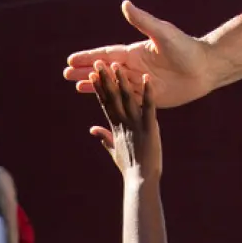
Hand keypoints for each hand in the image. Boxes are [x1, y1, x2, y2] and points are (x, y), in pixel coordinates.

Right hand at [65, 0, 222, 108]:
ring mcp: (142, 83)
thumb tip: (125, 4)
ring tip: (76, 86)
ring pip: (113, 85)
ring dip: (95, 86)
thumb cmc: (186, 48)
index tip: (72, 59)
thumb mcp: (162, 33)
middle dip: (86, 71)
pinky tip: (103, 101)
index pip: (107, 55)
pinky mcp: (150, 97)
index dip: (89, 57)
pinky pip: (128, 98)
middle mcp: (136, 67)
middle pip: (106, 71)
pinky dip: (114, 99)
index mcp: (136, 52)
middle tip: (66, 75)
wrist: (206, 67)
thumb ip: (142, 21)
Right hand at [88, 62, 162, 179]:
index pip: (104, 103)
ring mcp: (136, 124)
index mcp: (115, 126)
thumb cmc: (129, 167)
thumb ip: (104, 137)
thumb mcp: (113, 151)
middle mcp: (123, 122)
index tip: (91, 74)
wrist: (141, 179)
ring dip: (121, 81)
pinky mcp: (150, 127)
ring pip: (127, 98)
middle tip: (97, 63)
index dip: (98, 88)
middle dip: (105, 79)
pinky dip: (148, 92)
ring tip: (116, 65)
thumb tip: (92, 129)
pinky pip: (149, 106)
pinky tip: (147, 78)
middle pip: (112, 97)